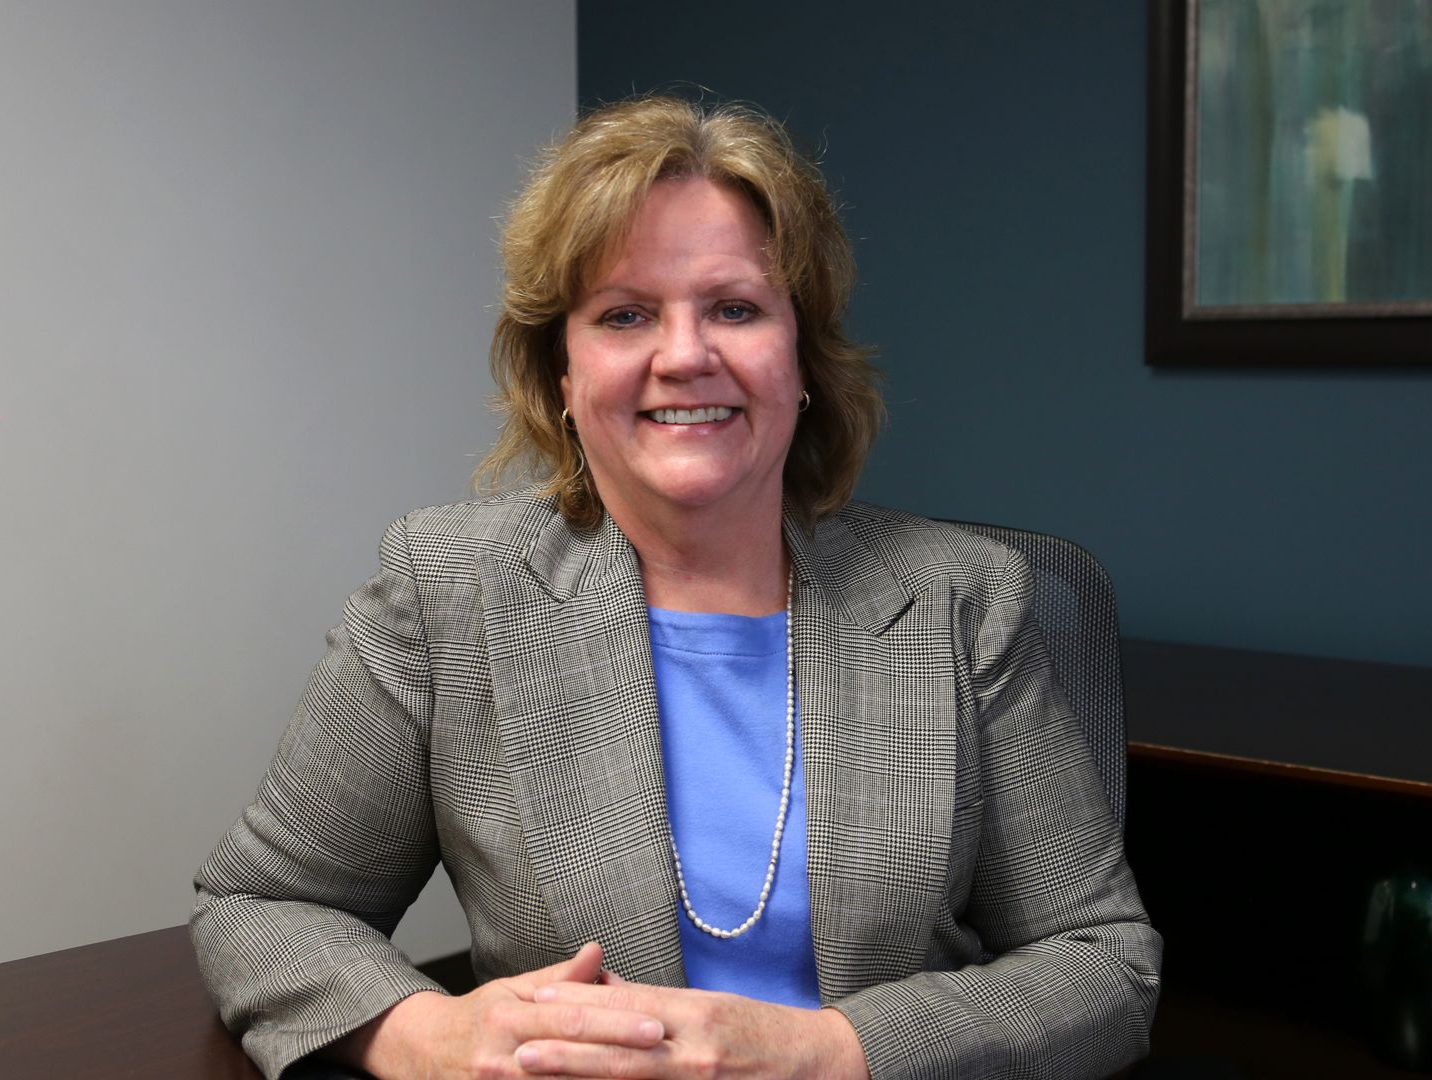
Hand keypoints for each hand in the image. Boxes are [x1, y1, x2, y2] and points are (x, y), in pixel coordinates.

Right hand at [328, 943, 665, 1078]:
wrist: (419, 1054)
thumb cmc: (476, 1020)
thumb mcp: (512, 991)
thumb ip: (559, 979)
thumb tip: (597, 952)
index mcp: (509, 1019)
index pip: (572, 1021)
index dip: (617, 1024)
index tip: (657, 1026)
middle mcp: (501, 1058)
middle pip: (572, 1060)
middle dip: (621, 1059)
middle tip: (666, 1054)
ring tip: (649, 1077)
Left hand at [515, 981, 869, 1079]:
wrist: (820, 1064)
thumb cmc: (762, 1032)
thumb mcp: (710, 1005)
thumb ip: (658, 1002)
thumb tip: (607, 988)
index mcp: (697, 1011)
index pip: (628, 1003)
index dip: (580, 1000)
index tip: (537, 995)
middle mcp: (696, 1047)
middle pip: (620, 1048)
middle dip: (566, 1049)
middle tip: (518, 1048)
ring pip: (630, 1079)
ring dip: (580, 1079)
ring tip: (535, 1072)